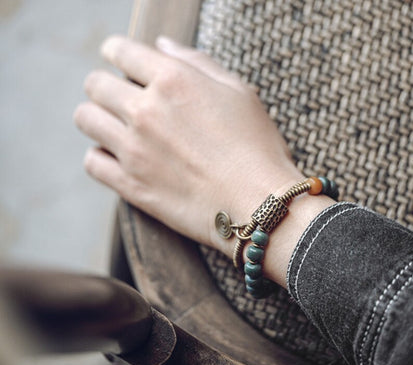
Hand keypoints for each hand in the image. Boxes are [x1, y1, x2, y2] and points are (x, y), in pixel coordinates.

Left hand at [74, 36, 302, 256]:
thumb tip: (161, 45)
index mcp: (173, 81)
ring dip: (98, 118)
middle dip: (106, 86)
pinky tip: (119, 158)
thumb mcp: (238, 93)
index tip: (120, 61)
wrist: (259, 204)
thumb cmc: (257, 148)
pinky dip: (100, 156)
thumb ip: (197, 63)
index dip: (117, 52)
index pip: (120, 50)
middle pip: (95, 84)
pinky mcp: (131, 186)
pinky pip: (92, 162)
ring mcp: (134, 150)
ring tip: (118, 128)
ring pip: (86, 118)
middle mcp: (146, 111)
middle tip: (123, 99)